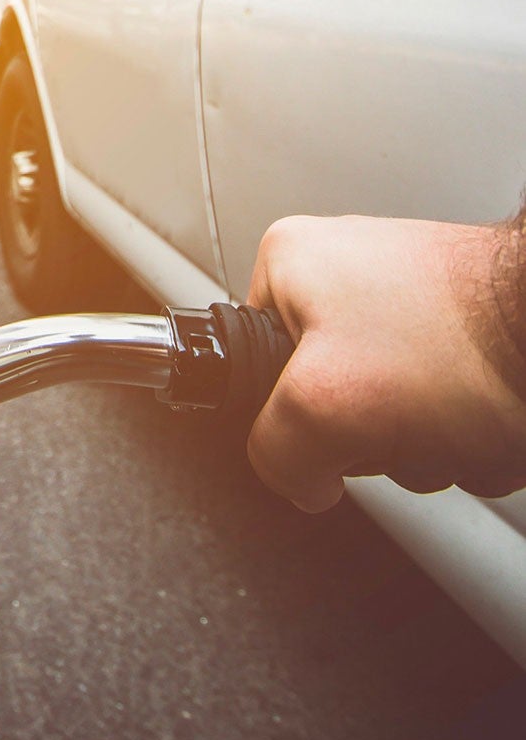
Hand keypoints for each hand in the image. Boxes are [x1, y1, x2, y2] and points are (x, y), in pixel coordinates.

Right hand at [245, 214, 525, 511]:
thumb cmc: (469, 339)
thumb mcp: (321, 405)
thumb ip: (277, 452)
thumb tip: (296, 476)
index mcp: (289, 263)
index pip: (253, 371)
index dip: (295, 414)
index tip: (335, 414)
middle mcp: (346, 270)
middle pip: (330, 399)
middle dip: (378, 438)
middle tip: (405, 420)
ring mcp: (410, 298)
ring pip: (392, 412)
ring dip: (430, 443)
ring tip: (458, 417)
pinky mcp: (462, 328)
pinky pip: (441, 406)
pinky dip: (466, 429)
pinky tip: (486, 416)